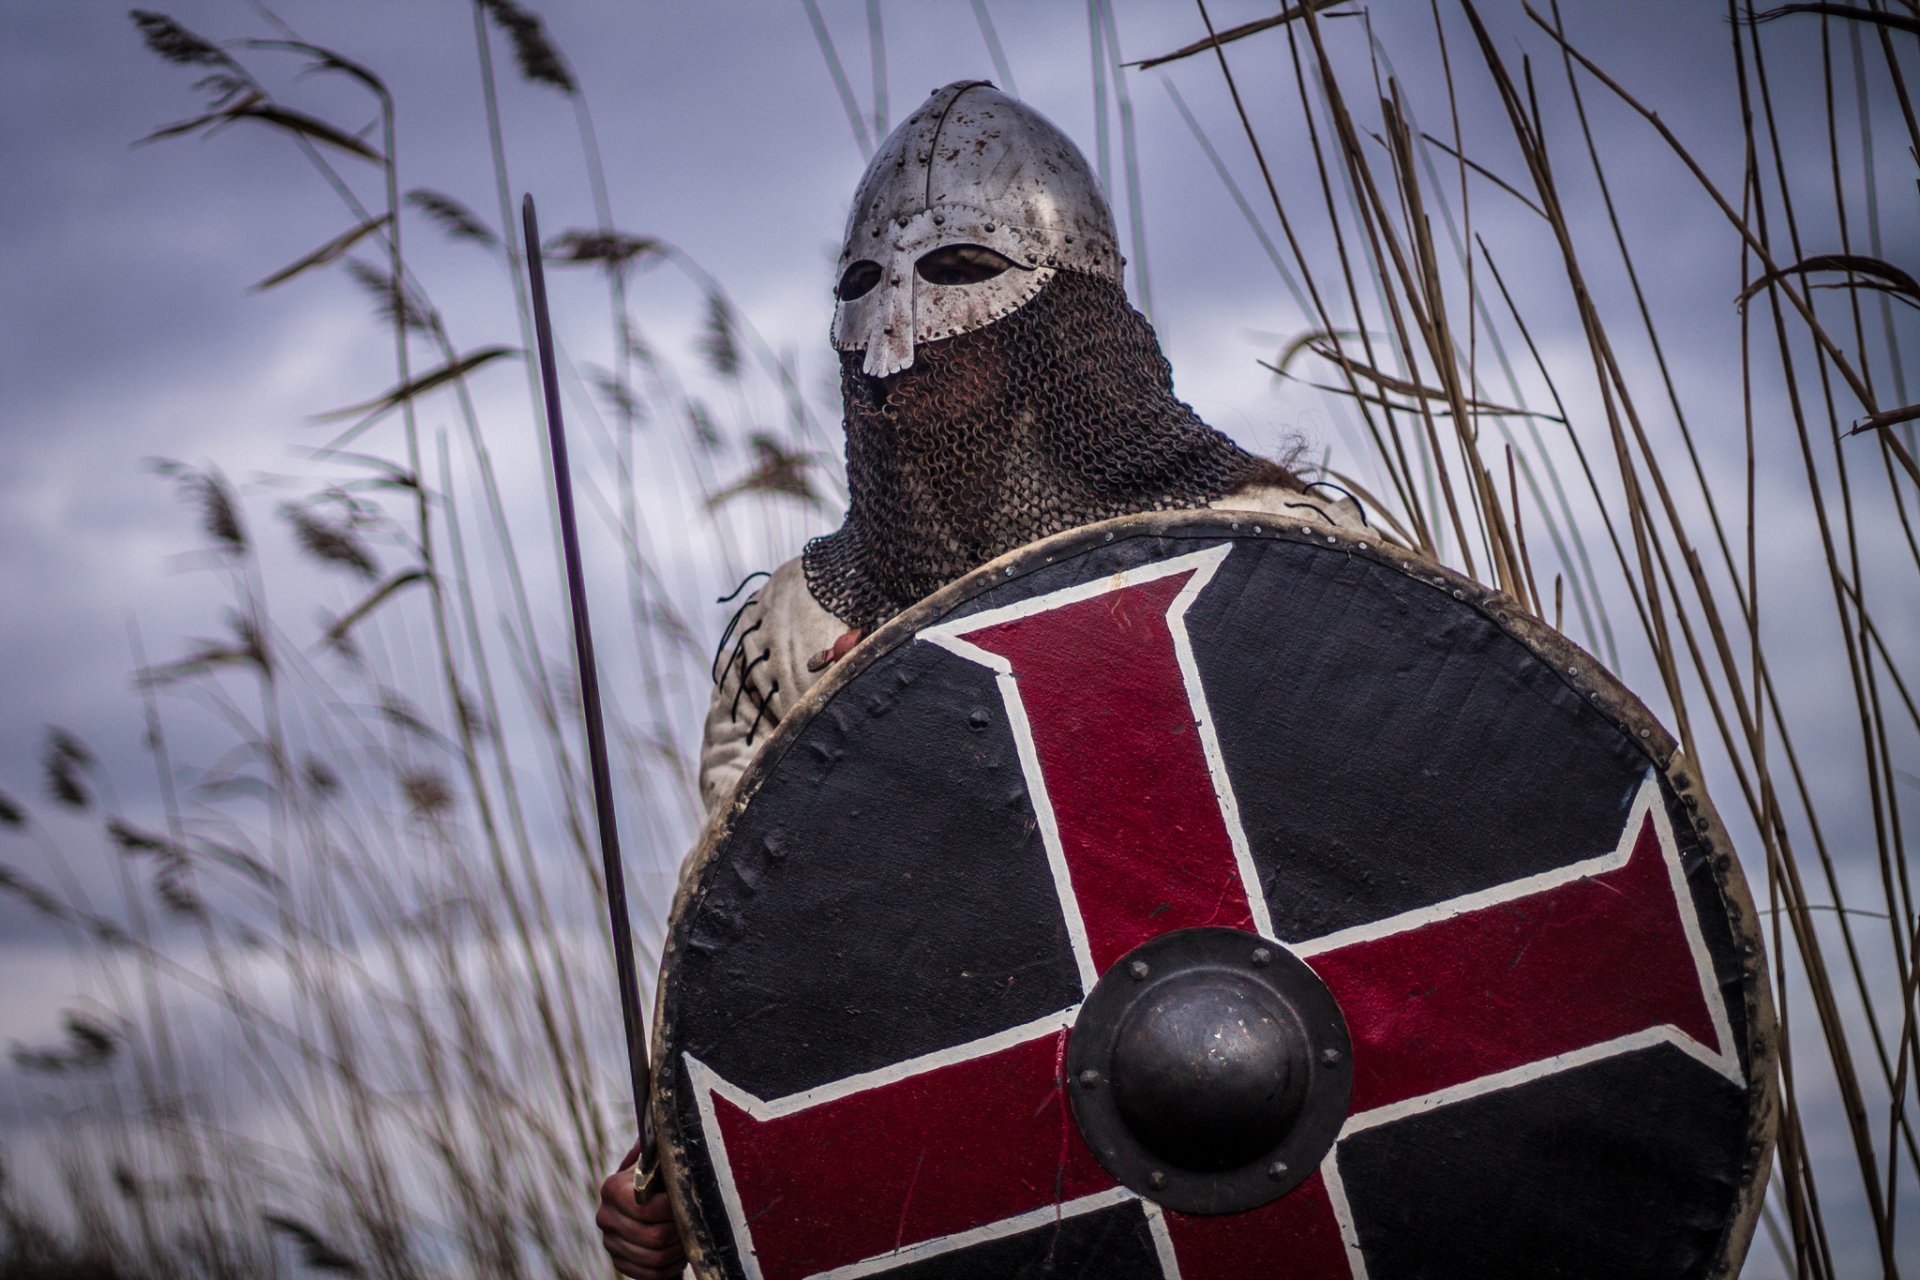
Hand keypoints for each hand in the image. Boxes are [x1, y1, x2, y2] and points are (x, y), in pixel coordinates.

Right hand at [597, 1150, 684, 1278]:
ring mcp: (610, 1242)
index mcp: (613, 1189)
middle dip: (680, 1232)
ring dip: (678, 1251)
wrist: (649, 1202)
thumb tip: (670, 1123)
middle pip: (653, 1237)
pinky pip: (649, 1274)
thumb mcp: (659, 1159)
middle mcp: (606, 1216)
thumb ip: (662, 1148)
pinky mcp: (619, 1262)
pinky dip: (670, 1268)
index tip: (688, 1202)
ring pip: (654, 1258)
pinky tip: (678, 1254)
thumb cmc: (660, 1176)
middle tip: (694, 1224)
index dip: (672, 1209)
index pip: (645, 1208)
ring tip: (689, 1237)